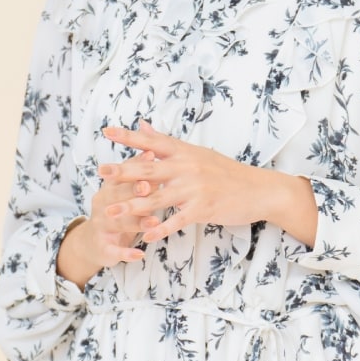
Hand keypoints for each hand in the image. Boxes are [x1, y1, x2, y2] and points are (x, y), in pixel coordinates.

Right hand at [81, 146, 161, 266]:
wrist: (92, 243)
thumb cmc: (117, 210)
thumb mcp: (124, 191)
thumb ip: (137, 173)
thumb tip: (153, 148)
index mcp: (108, 189)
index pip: (121, 175)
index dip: (135, 167)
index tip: (151, 157)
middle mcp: (102, 206)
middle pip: (116, 197)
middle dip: (131, 191)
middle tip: (148, 187)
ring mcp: (101, 227)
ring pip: (118, 223)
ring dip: (136, 222)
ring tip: (154, 222)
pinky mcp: (103, 248)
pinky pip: (115, 251)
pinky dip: (127, 253)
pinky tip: (140, 254)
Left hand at [99, 119, 269, 242]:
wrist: (258, 189)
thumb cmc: (226, 172)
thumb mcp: (197, 152)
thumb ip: (166, 142)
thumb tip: (142, 125)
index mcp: (184, 152)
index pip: (152, 142)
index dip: (129, 137)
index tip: (107, 132)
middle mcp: (187, 168)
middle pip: (149, 170)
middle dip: (123, 172)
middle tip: (101, 173)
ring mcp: (195, 189)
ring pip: (158, 199)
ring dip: (132, 206)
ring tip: (111, 212)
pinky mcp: (203, 209)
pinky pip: (177, 220)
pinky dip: (161, 228)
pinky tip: (146, 235)